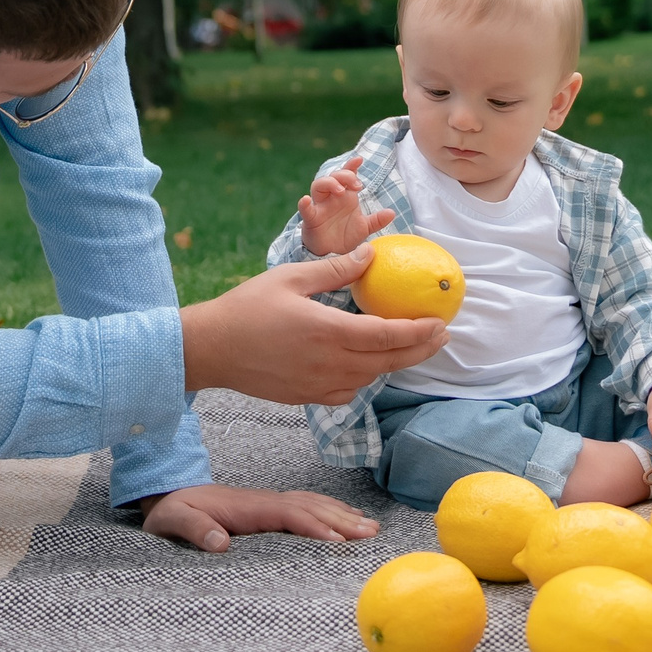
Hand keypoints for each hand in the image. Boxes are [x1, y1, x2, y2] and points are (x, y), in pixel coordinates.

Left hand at [137, 484, 379, 552]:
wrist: (166, 492)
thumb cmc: (170, 510)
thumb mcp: (171, 520)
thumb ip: (193, 528)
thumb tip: (220, 542)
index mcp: (244, 507)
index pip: (286, 514)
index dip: (312, 526)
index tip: (337, 540)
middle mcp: (261, 502)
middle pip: (308, 507)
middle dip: (340, 520)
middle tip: (370, 534)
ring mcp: (266, 503)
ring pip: (311, 505)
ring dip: (341, 514)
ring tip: (370, 527)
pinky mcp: (266, 509)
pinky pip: (305, 506)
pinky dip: (329, 510)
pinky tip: (345, 517)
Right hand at [180, 246, 448, 403]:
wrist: (210, 349)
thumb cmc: (247, 307)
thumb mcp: (291, 277)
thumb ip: (335, 269)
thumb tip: (371, 255)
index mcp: (328, 331)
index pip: (387, 335)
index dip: (418, 331)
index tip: (440, 322)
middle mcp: (328, 363)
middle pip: (388, 361)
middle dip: (420, 349)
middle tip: (441, 335)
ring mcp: (318, 384)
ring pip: (370, 378)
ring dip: (394, 363)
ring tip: (411, 346)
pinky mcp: (307, 396)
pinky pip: (348, 392)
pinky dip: (365, 378)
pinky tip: (368, 365)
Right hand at [296, 167, 393, 256]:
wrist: (333, 255)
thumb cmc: (345, 236)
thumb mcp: (364, 228)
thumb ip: (377, 220)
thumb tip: (392, 212)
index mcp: (346, 197)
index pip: (347, 176)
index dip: (351, 166)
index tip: (359, 160)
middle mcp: (332, 198)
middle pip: (334, 177)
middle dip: (344, 175)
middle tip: (356, 185)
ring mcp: (320, 207)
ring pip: (318, 186)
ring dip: (329, 183)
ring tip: (340, 190)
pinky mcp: (311, 219)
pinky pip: (306, 209)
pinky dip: (304, 204)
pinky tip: (305, 200)